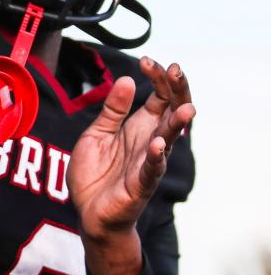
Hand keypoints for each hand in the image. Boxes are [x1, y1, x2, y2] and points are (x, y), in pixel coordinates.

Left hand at [68, 58, 194, 274]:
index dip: (157, 78)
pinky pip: (152, 169)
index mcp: (139, 127)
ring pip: (169, 140)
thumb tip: (127, 79)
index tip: (147, 61)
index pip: (158, 98)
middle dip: (176, 91)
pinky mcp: (140, 184)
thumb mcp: (97, 134)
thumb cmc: (95, 174)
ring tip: (185, 108)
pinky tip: (158, 145)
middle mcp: (149, 141)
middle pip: (171, 111)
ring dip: (177, 124)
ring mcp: (148, 162)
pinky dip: (156, 157)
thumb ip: (111, 110)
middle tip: (175, 70)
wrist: (88, 213)